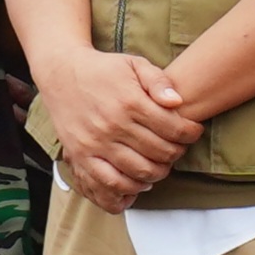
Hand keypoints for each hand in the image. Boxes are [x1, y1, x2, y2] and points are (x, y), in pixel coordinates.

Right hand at [33, 44, 194, 207]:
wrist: (61, 73)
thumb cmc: (103, 70)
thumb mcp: (134, 64)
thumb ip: (158, 81)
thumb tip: (177, 102)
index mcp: (130, 102)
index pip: (173, 129)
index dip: (190, 133)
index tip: (193, 131)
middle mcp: (113, 125)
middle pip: (160, 153)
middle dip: (177, 153)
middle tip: (177, 147)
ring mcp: (95, 144)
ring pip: (139, 172)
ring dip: (158, 173)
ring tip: (160, 164)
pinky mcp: (80, 156)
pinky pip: (107, 185)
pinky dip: (127, 191)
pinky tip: (137, 183)